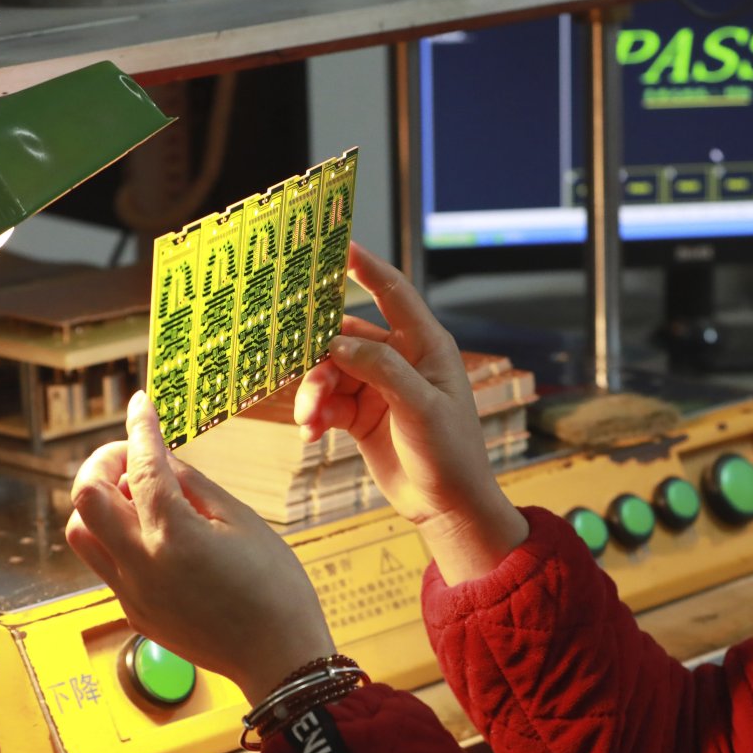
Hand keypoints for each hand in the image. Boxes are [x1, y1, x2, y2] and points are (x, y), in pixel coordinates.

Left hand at [64, 390, 334, 701]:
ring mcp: (131, 593)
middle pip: (85, 497)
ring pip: (81, 533)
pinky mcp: (134, 612)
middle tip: (133, 454)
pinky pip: (106, 563)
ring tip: (141, 496)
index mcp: (173, 537)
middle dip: (102, 463)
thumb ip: (195, 486)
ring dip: (101, 503)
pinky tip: (157, 534)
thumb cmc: (276, 588)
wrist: (278, 658)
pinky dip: (119, 536)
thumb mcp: (244, 522)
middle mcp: (140, 565)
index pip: (141, 467)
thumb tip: (163, 456)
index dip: (140, 428)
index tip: (140, 404)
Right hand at [295, 242, 528, 583]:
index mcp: (426, 346)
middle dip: (319, 355)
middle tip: (302, 373)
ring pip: (329, 371)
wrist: (447, 507)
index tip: (337, 244)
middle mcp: (400, 360)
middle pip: (345, 336)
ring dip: (313, 393)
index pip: (393, 293)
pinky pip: (326, 403)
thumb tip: (337, 342)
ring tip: (310, 421)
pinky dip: (314, 415)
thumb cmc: (451, 454)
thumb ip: (382, 369)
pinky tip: (311, 434)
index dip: (366, 267)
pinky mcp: (361, 415)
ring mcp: (378, 387)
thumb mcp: (421, 407)